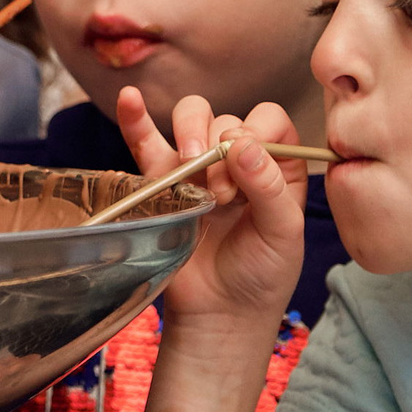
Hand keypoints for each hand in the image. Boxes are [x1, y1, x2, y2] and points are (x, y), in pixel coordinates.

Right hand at [117, 87, 305, 335]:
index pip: (268, 120)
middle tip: (222, 193)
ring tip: (189, 170)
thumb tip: (241, 143)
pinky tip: (129, 99)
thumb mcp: (282, 233)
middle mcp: (236, 160)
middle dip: (221, 146)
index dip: (257, 136)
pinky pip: (144, 142)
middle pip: (226, 117)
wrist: (219, 313)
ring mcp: (196, 168)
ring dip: (190, 133)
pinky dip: (135, 119)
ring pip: (190, 119)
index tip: (248, 174)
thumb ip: (269, 187)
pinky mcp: (160, 182)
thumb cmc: (261, 275)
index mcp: (275, 166)